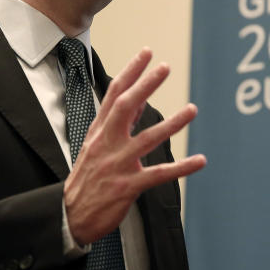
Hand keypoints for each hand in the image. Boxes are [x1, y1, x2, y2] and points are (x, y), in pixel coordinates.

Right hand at [63, 48, 205, 245]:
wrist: (70, 216)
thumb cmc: (86, 179)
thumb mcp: (95, 146)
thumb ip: (118, 124)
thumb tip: (139, 101)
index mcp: (99, 132)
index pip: (114, 95)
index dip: (131, 72)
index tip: (146, 53)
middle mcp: (107, 144)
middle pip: (126, 108)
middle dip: (146, 86)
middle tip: (165, 67)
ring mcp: (118, 164)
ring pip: (147, 139)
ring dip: (172, 123)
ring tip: (192, 110)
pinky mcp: (128, 186)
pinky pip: (159, 175)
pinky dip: (181, 168)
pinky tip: (200, 160)